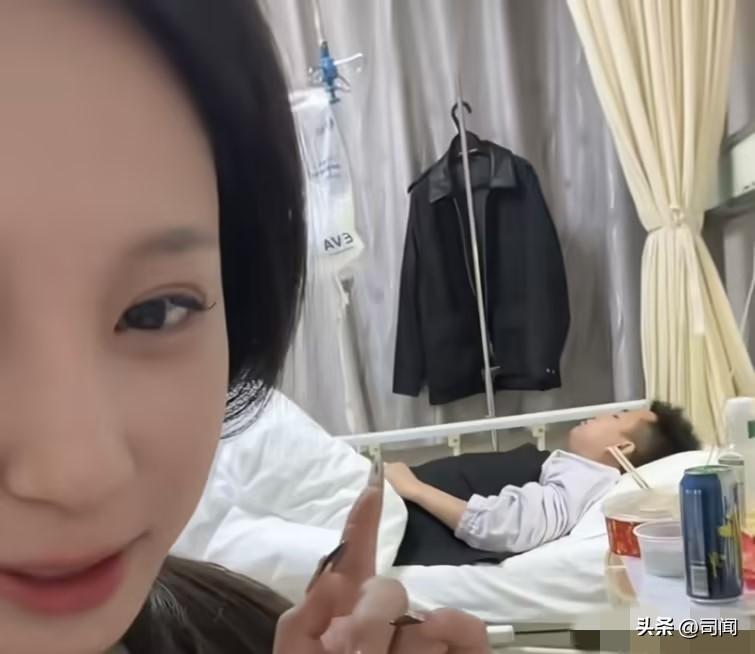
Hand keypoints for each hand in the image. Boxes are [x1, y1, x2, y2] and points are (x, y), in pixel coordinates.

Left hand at [274, 461, 489, 652]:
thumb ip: (304, 622)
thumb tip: (335, 576)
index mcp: (340, 624)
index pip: (352, 564)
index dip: (361, 523)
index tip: (374, 481)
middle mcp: (385, 629)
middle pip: (385, 590)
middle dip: (367, 618)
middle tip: (351, 653)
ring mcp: (421, 647)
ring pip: (427, 617)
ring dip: (403, 644)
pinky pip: (465, 633)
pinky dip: (452, 633)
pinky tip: (431, 643)